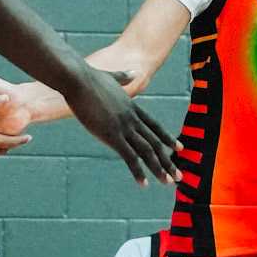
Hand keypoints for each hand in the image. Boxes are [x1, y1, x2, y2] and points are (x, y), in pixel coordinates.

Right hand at [66, 66, 177, 187]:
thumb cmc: (89, 78)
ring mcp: (124, 127)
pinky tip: (144, 184)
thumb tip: (133, 72)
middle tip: (179, 175)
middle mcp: (132, 118)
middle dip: (168, 160)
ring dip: (158, 168)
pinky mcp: (112, 135)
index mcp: (131, 107)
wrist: (78, 79)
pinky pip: (129, 157)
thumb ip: (123, 77)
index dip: (167, 138)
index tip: (179, 148)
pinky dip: (138, 171)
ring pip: (147, 151)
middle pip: (155, 142)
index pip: (155, 126)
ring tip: (168, 182)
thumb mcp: (110, 77)